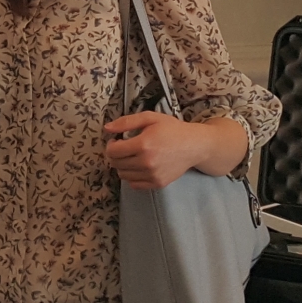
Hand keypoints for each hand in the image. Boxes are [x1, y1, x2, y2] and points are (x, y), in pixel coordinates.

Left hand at [103, 111, 241, 189]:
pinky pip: (134, 184)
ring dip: (122, 166)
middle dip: (115, 155)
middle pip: (116, 164)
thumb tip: (107, 128)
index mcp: (143, 144)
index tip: (117, 140)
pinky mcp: (157, 183)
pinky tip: (138, 166)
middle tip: (124, 148)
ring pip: (123, 175)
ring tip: (132, 157)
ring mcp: (152, 175)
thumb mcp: (150, 118)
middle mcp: (146, 162)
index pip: (113, 151)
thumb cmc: (172, 129)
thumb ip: (127, 122)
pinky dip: (132, 176)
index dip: (111, 145)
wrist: (194, 146)